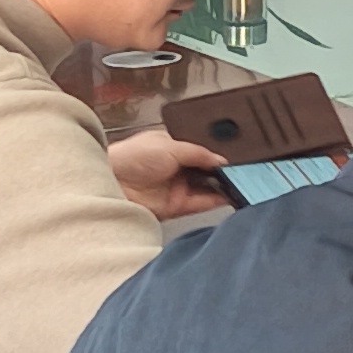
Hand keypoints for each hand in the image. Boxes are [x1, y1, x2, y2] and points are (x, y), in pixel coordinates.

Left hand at [106, 126, 229, 216]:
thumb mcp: (168, 145)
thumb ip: (197, 152)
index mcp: (170, 147)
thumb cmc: (128, 158)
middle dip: (222, 170)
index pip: (200, 150)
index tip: (234, 156)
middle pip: (205, 170)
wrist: (110, 184)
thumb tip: (219, 158)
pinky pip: (202, 203)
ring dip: (223, 186)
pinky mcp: (175, 207)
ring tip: (241, 182)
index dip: (216, 153)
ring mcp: (175, 188)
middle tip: (242, 170)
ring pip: (207, 187)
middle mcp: (174, 167)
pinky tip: (229, 195)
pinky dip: (217, 201)